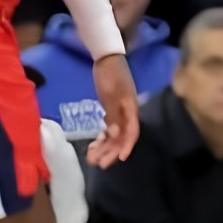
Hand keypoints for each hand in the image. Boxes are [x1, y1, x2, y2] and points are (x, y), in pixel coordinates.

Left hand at [86, 53, 140, 168]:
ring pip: (113, 135)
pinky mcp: (111, 111)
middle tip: (98, 164)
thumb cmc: (110, 74)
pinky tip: (93, 146)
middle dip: (111, 151)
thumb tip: (114, 134)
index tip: (120, 159)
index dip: (127, 146)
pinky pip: (108, 129)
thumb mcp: (111, 93)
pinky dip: (101, 138)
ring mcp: (119, 113)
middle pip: (121, 137)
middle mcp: (127, 114)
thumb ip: (113, 113)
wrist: (106, 59)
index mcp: (130, 109)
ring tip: (91, 159)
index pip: (131, 132)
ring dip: (104, 147)